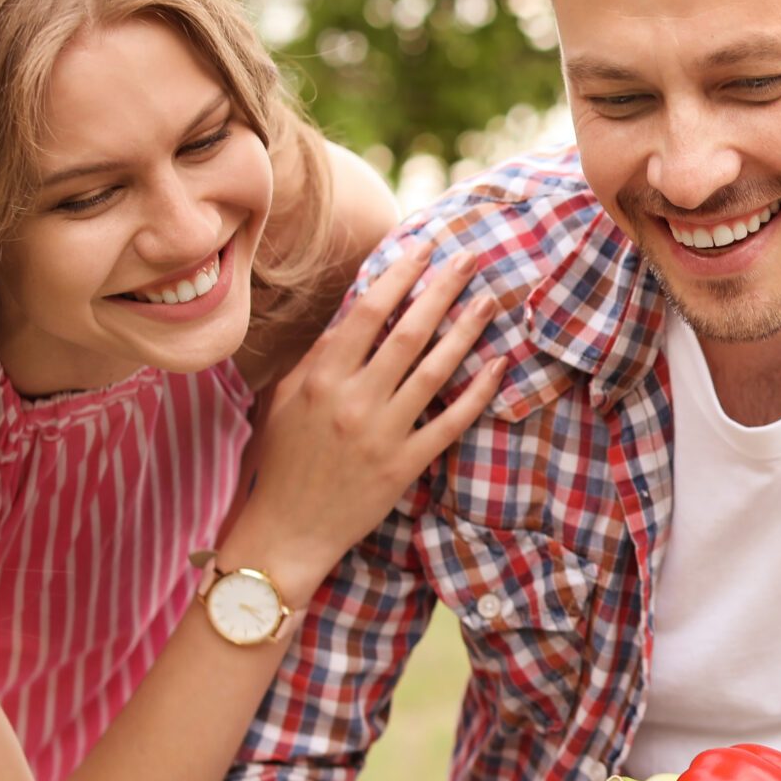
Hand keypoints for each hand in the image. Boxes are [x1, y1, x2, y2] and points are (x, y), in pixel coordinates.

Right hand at [235, 242, 506, 597]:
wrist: (286, 531)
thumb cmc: (282, 462)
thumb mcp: (285, 400)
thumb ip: (317, 357)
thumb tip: (352, 315)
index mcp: (321, 378)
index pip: (367, 313)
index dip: (398, 276)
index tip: (422, 248)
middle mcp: (354, 400)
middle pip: (408, 333)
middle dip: (440, 289)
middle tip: (468, 257)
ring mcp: (382, 433)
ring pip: (434, 371)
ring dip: (464, 331)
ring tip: (488, 300)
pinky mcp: (404, 466)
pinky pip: (449, 422)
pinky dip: (476, 393)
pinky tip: (497, 365)